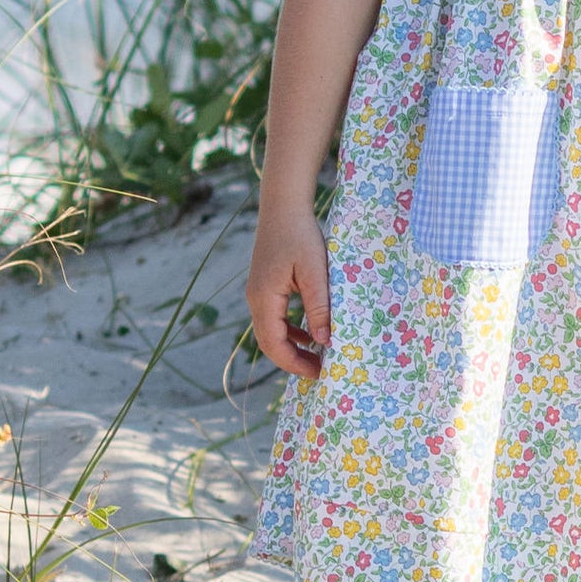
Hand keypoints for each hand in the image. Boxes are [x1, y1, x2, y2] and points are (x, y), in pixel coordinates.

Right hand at [247, 205, 332, 377]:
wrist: (284, 207)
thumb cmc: (301, 235)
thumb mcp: (315, 272)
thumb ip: (319, 307)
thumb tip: (324, 341)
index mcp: (264, 298)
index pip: (273, 344)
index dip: (294, 363)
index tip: (318, 374)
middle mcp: (256, 299)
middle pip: (270, 342)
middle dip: (294, 360)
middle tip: (321, 371)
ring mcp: (259, 292)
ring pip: (273, 330)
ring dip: (294, 346)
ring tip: (319, 356)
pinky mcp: (267, 286)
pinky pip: (277, 317)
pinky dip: (292, 329)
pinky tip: (311, 332)